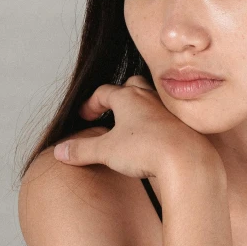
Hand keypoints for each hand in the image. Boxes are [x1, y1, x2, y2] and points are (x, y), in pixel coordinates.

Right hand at [53, 75, 217, 180]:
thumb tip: (59, 152)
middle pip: (132, 85)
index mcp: (128, 98)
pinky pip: (169, 117)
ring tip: (134, 124)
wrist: (186, 160)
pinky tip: (157, 138)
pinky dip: (159, 122)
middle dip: (119, 96)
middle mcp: (150, 98)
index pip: (104, 92)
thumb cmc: (146, 150)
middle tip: (111, 112)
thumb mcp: (105, 151)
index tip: (84, 116)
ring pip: (152, 99)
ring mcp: (169, 109)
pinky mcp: (185, 124)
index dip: (91, 104)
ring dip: (141, 107)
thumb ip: (81, 150)